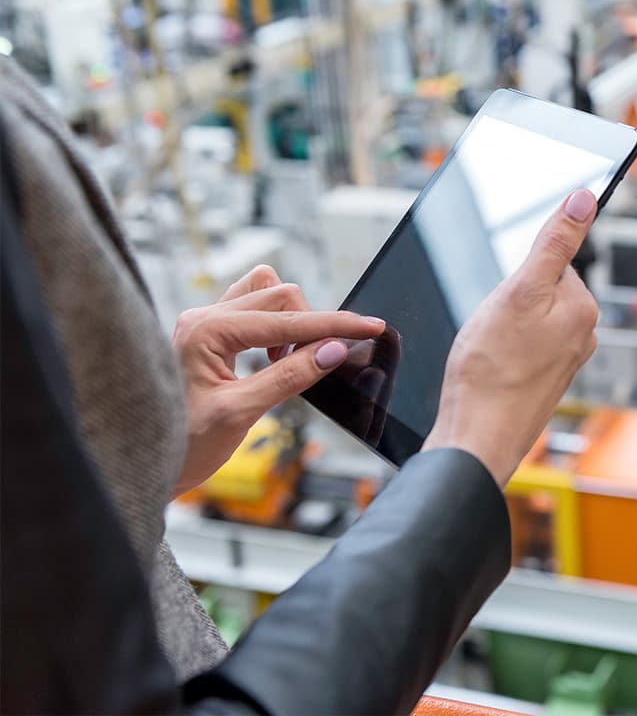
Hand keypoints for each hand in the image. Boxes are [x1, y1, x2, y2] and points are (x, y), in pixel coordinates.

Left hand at [171, 265, 384, 496]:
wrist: (144, 464)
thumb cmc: (182, 444)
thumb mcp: (241, 414)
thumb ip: (289, 377)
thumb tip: (333, 350)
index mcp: (206, 331)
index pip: (286, 320)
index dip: (334, 325)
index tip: (371, 326)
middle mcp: (203, 317)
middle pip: (279, 295)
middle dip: (312, 324)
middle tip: (323, 361)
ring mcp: (205, 323)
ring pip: (266, 293)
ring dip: (291, 320)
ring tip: (290, 361)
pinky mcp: (210, 334)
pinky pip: (253, 309)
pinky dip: (276, 326)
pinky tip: (275, 358)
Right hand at [423, 189, 598, 487]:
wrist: (476, 437)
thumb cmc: (490, 371)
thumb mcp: (518, 291)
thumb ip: (554, 243)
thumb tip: (584, 198)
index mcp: (583, 308)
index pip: (551, 262)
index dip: (516, 275)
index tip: (502, 300)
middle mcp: (582, 335)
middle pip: (538, 290)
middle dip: (509, 300)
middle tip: (491, 327)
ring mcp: (564, 361)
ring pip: (526, 319)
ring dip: (502, 326)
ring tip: (488, 350)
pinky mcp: (544, 380)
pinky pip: (520, 346)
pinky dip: (502, 350)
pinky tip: (490, 366)